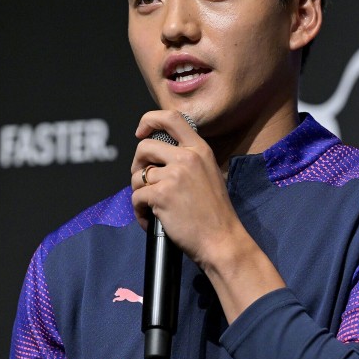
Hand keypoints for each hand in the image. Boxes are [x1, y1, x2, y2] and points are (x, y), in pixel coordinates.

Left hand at [130, 110, 240, 268]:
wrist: (222, 240)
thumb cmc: (215, 214)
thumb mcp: (209, 174)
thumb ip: (189, 161)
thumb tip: (159, 160)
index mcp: (200, 150)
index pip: (171, 118)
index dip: (149, 120)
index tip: (141, 132)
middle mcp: (187, 158)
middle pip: (144, 147)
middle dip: (137, 164)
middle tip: (141, 180)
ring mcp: (173, 176)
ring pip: (138, 177)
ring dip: (140, 194)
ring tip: (151, 208)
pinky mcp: (161, 195)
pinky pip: (136, 198)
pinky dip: (139, 212)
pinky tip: (150, 221)